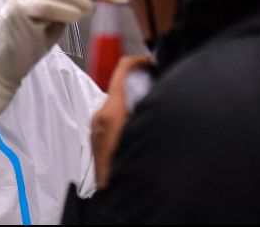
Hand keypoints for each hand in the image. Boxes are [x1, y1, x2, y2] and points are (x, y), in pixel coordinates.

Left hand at [92, 55, 151, 188]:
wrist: (111, 197)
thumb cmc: (122, 171)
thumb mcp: (142, 133)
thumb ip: (149, 110)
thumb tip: (159, 94)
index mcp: (111, 112)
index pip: (123, 69)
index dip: (140, 61)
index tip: (153, 62)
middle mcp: (100, 117)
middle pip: (123, 86)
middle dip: (142, 85)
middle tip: (161, 90)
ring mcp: (97, 128)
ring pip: (119, 103)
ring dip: (136, 103)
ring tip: (154, 112)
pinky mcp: (97, 139)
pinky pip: (114, 119)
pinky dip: (128, 117)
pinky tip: (141, 130)